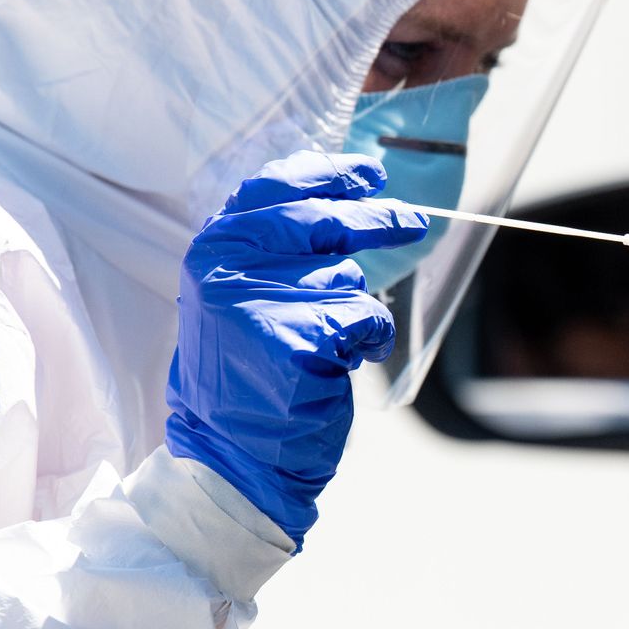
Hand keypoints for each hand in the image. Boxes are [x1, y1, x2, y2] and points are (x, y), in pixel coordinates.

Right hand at [164, 151, 427, 548]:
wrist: (232, 456)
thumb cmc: (248, 377)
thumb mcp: (243, 298)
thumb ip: (276, 250)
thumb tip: (344, 198)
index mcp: (213, 249)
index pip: (275, 187)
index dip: (330, 174)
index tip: (372, 171)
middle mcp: (227, 267)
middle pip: (325, 223)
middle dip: (379, 220)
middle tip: (415, 222)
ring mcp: (259, 302)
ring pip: (348, 279)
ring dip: (356, 311)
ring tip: (331, 346)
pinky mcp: (296, 338)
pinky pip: (365, 318)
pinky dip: (371, 339)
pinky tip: (349, 361)